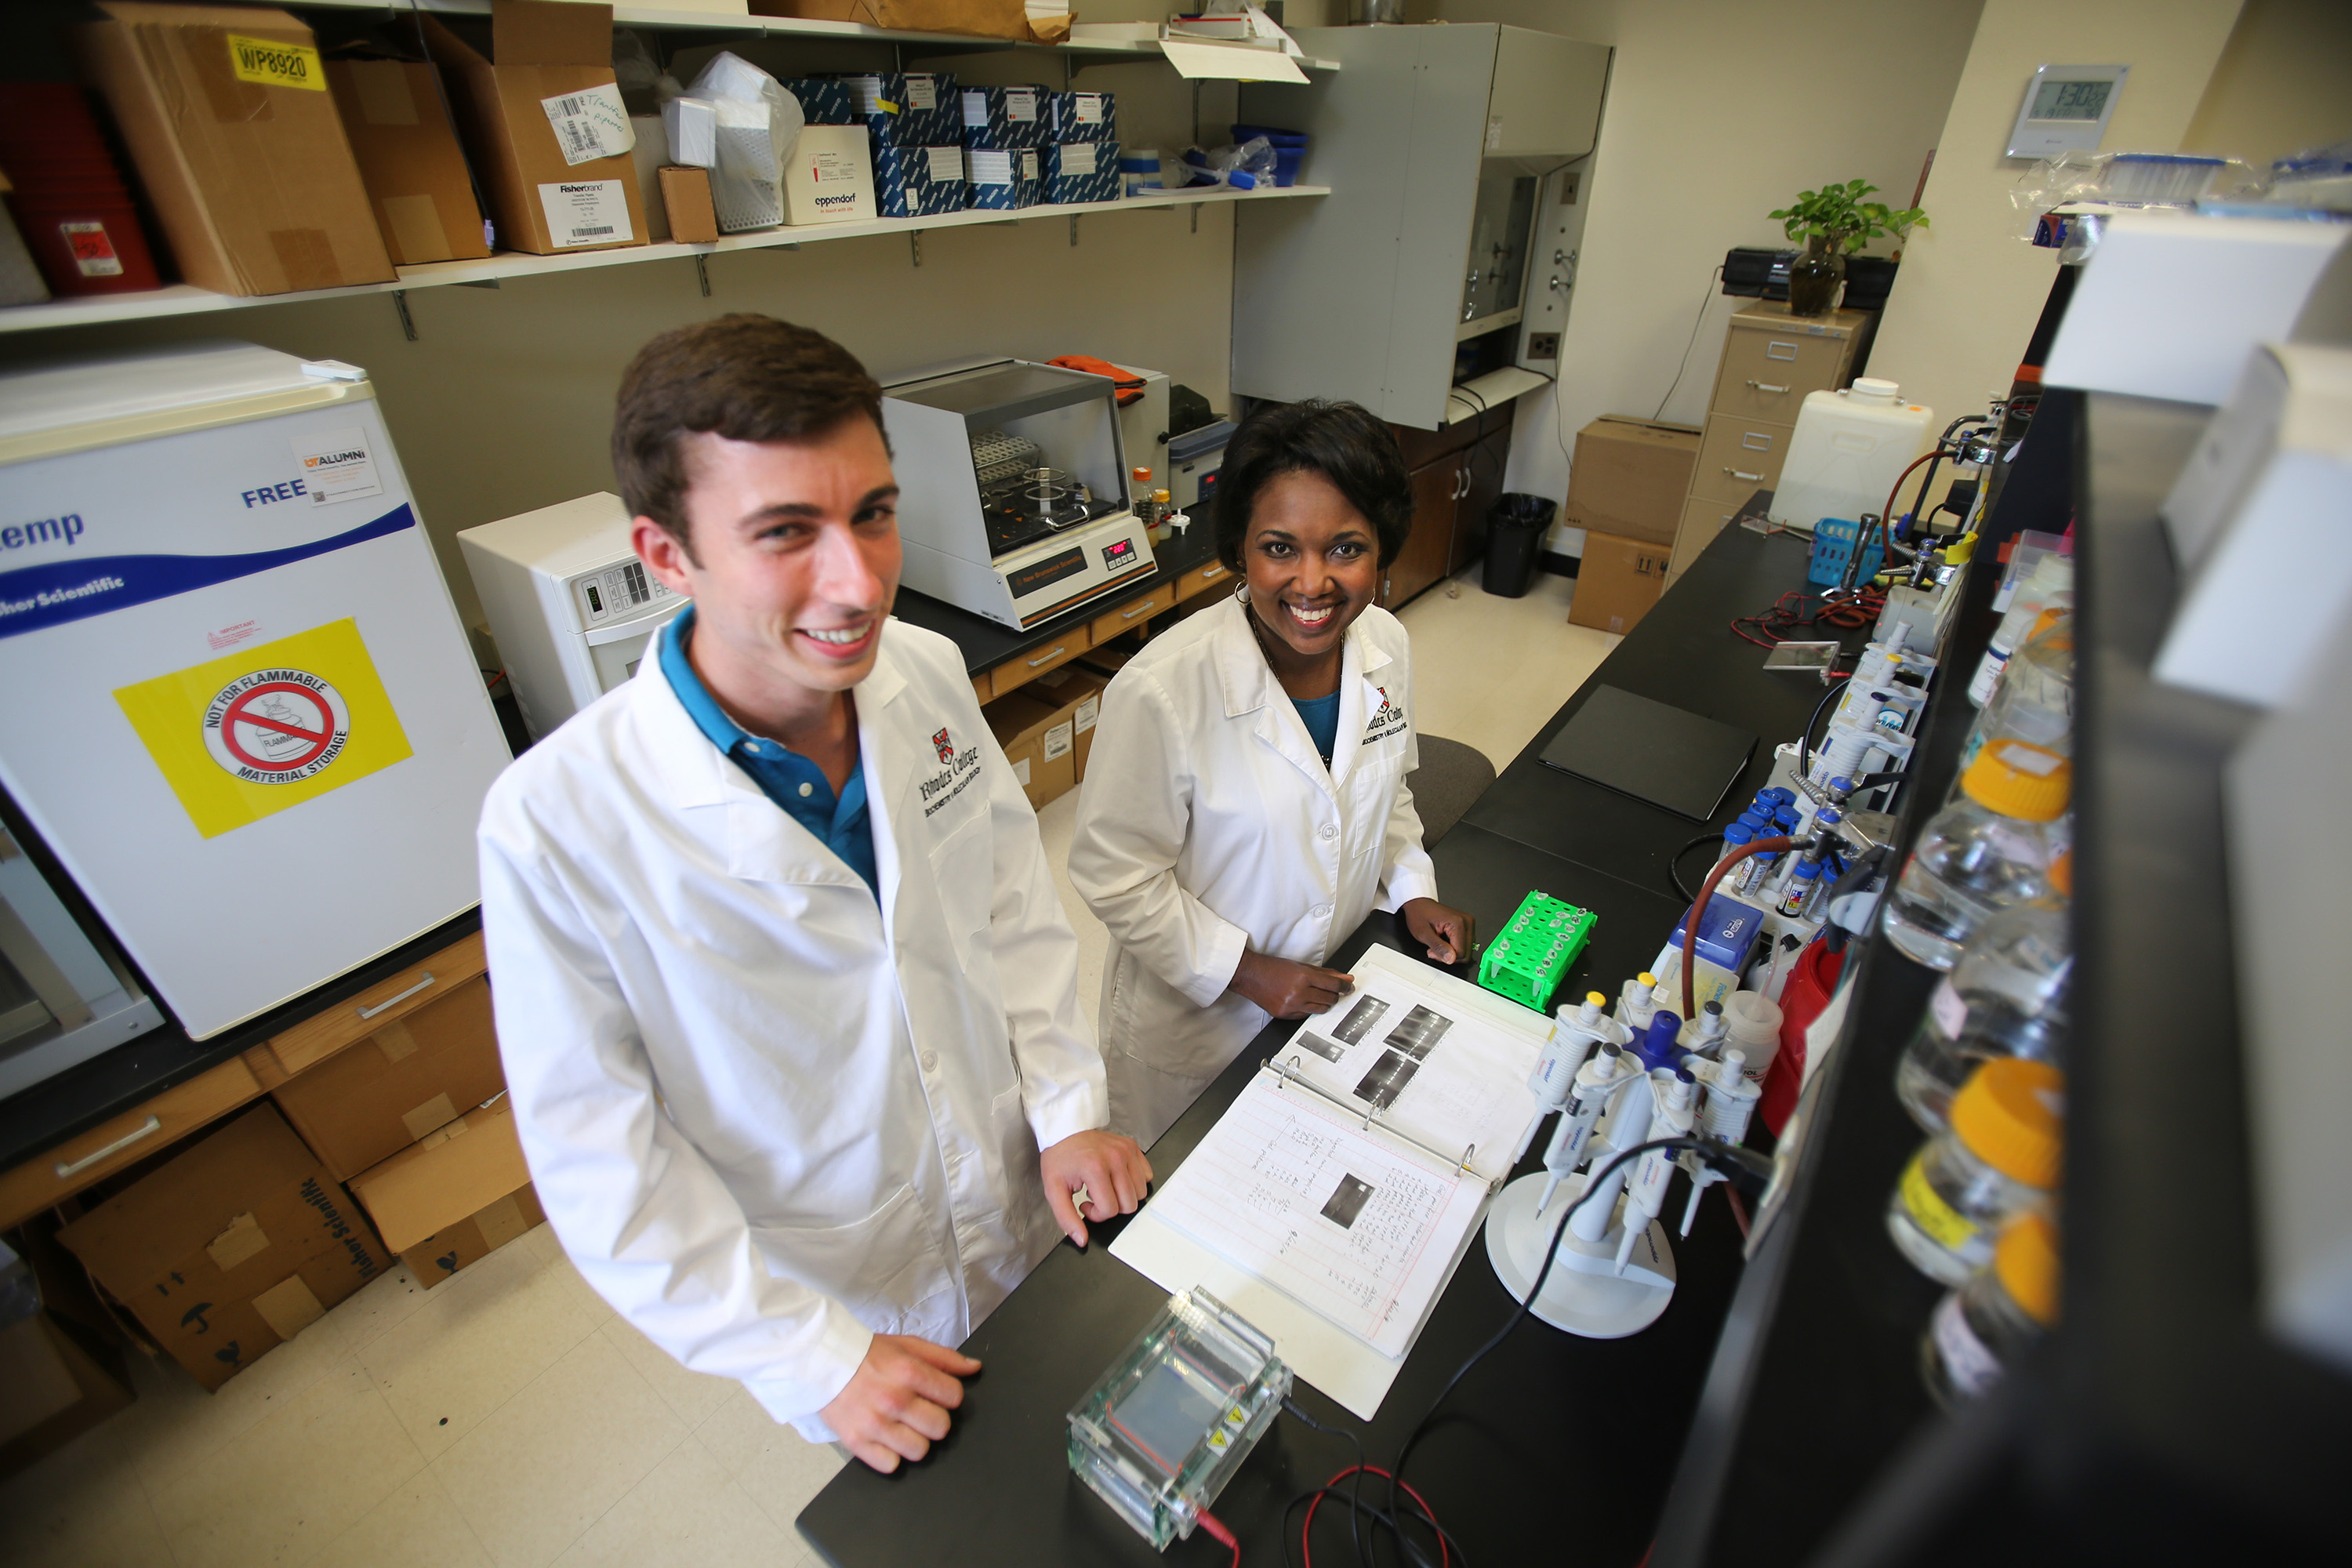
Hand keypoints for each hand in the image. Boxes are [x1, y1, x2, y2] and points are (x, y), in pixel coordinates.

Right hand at [820, 1334, 980, 1472]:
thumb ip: (943, 1357)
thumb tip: (974, 1368)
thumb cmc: (867, 1354)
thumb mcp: (907, 1345)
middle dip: (935, 1419)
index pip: (954, 1397)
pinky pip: (891, 1465)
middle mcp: (894, 1400)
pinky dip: (891, 1456)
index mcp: (909, 1372)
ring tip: (904, 1426)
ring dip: (915, 1440)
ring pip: (919, 1451)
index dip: (948, 1395)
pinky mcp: (857, 1442)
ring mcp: (875, 1424)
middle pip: (940, 1428)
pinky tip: (887, 1439)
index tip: (937, 1393)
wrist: (822, 1361)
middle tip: (921, 1411)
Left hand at [1041, 1128, 1152, 1245]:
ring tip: (1105, 1185)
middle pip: (1129, 1205)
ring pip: (1140, 1193)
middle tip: (1095, 1195)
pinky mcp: (1133, 1147)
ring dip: (1123, 1196)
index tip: (1084, 1202)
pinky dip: (1133, 1182)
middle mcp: (1115, 1158)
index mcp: (1095, 1168)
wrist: (1065, 1130)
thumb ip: (1067, 1218)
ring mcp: (1126, 1152)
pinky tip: (1115, 1177)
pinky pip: (1146, 1176)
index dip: (1096, 1214)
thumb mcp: (1054, 1190)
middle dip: (1112, 1207)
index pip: (1110, 1210)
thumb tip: (1082, 1239)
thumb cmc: (1060, 1158)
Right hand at [1229, 949, 1354, 1018]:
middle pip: (1329, 998)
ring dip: (1323, 1003)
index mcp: (1303, 976)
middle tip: (1333, 991)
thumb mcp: (1302, 966)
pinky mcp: (1285, 1015)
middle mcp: (1298, 992)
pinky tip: (1303, 1001)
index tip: (1348, 988)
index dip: (1344, 987)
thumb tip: (1345, 978)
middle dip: (1334, 995)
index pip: (1333, 985)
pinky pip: (1306, 1015)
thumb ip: (1325, 973)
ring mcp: (1291, 1005)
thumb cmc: (1274, 969)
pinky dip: (1308, 1009)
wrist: (1252, 976)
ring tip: (1317, 995)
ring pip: (1320, 1009)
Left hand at [1400, 898, 1473, 965]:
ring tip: (1438, 942)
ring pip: (1465, 951)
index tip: (1433, 951)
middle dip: (1449, 955)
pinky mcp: (1466, 927)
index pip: (1461, 952)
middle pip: (1465, 953)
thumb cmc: (1419, 914)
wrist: (1419, 904)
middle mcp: (1467, 922)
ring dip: (1451, 952)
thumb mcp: (1424, 934)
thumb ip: (1438, 947)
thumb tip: (1451, 959)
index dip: (1446, 957)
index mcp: (1458, 923)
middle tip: (1434, 948)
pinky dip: (1453, 947)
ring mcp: (1468, 924)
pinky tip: (1444, 940)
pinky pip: (1464, 945)